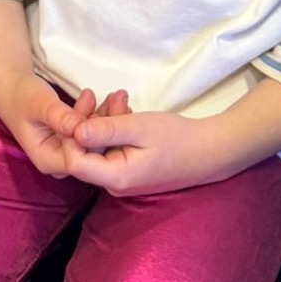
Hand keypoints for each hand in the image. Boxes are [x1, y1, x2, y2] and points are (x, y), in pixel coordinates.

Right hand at [0, 70, 126, 178]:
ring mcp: (65, 153)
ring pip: (93, 143)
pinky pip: (89, 135)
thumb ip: (59, 116)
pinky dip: (98, 118)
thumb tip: (80, 128)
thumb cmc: (23, 97)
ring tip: (115, 96)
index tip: (109, 112)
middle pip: (90, 152)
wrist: (13, 90)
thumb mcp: (40, 103)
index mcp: (48, 160)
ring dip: (104, 120)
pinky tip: (106, 100)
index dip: (97, 139)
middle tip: (118, 100)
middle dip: (105, 127)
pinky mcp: (70, 142)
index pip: (81, 159)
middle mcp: (58, 162)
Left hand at [61, 108, 230, 195]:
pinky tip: (127, 112)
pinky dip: (114, 130)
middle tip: (113, 97)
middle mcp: (113, 184)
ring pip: (97, 149)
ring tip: (123, 98)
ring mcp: (121, 180)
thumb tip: (73, 130)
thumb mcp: (139, 127)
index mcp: (115, 177)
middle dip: (91, 122)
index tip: (85, 108)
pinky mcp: (129, 172)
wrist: (209, 152)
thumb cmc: (176, 138)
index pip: (73, 161)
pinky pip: (110, 150)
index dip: (71, 135)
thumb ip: (106, 130)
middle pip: (84, 153)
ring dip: (104, 122)